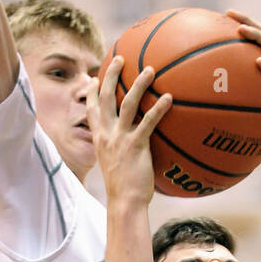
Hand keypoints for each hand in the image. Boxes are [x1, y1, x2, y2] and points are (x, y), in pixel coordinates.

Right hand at [86, 57, 171, 206]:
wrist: (125, 203)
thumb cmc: (123, 190)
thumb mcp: (115, 166)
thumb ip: (119, 150)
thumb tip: (133, 146)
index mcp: (99, 138)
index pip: (91, 109)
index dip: (93, 91)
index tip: (96, 78)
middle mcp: (107, 135)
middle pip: (105, 97)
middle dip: (111, 74)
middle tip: (120, 58)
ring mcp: (120, 139)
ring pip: (127, 103)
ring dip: (138, 84)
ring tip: (150, 70)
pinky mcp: (135, 146)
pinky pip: (148, 122)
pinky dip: (158, 108)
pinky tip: (169, 98)